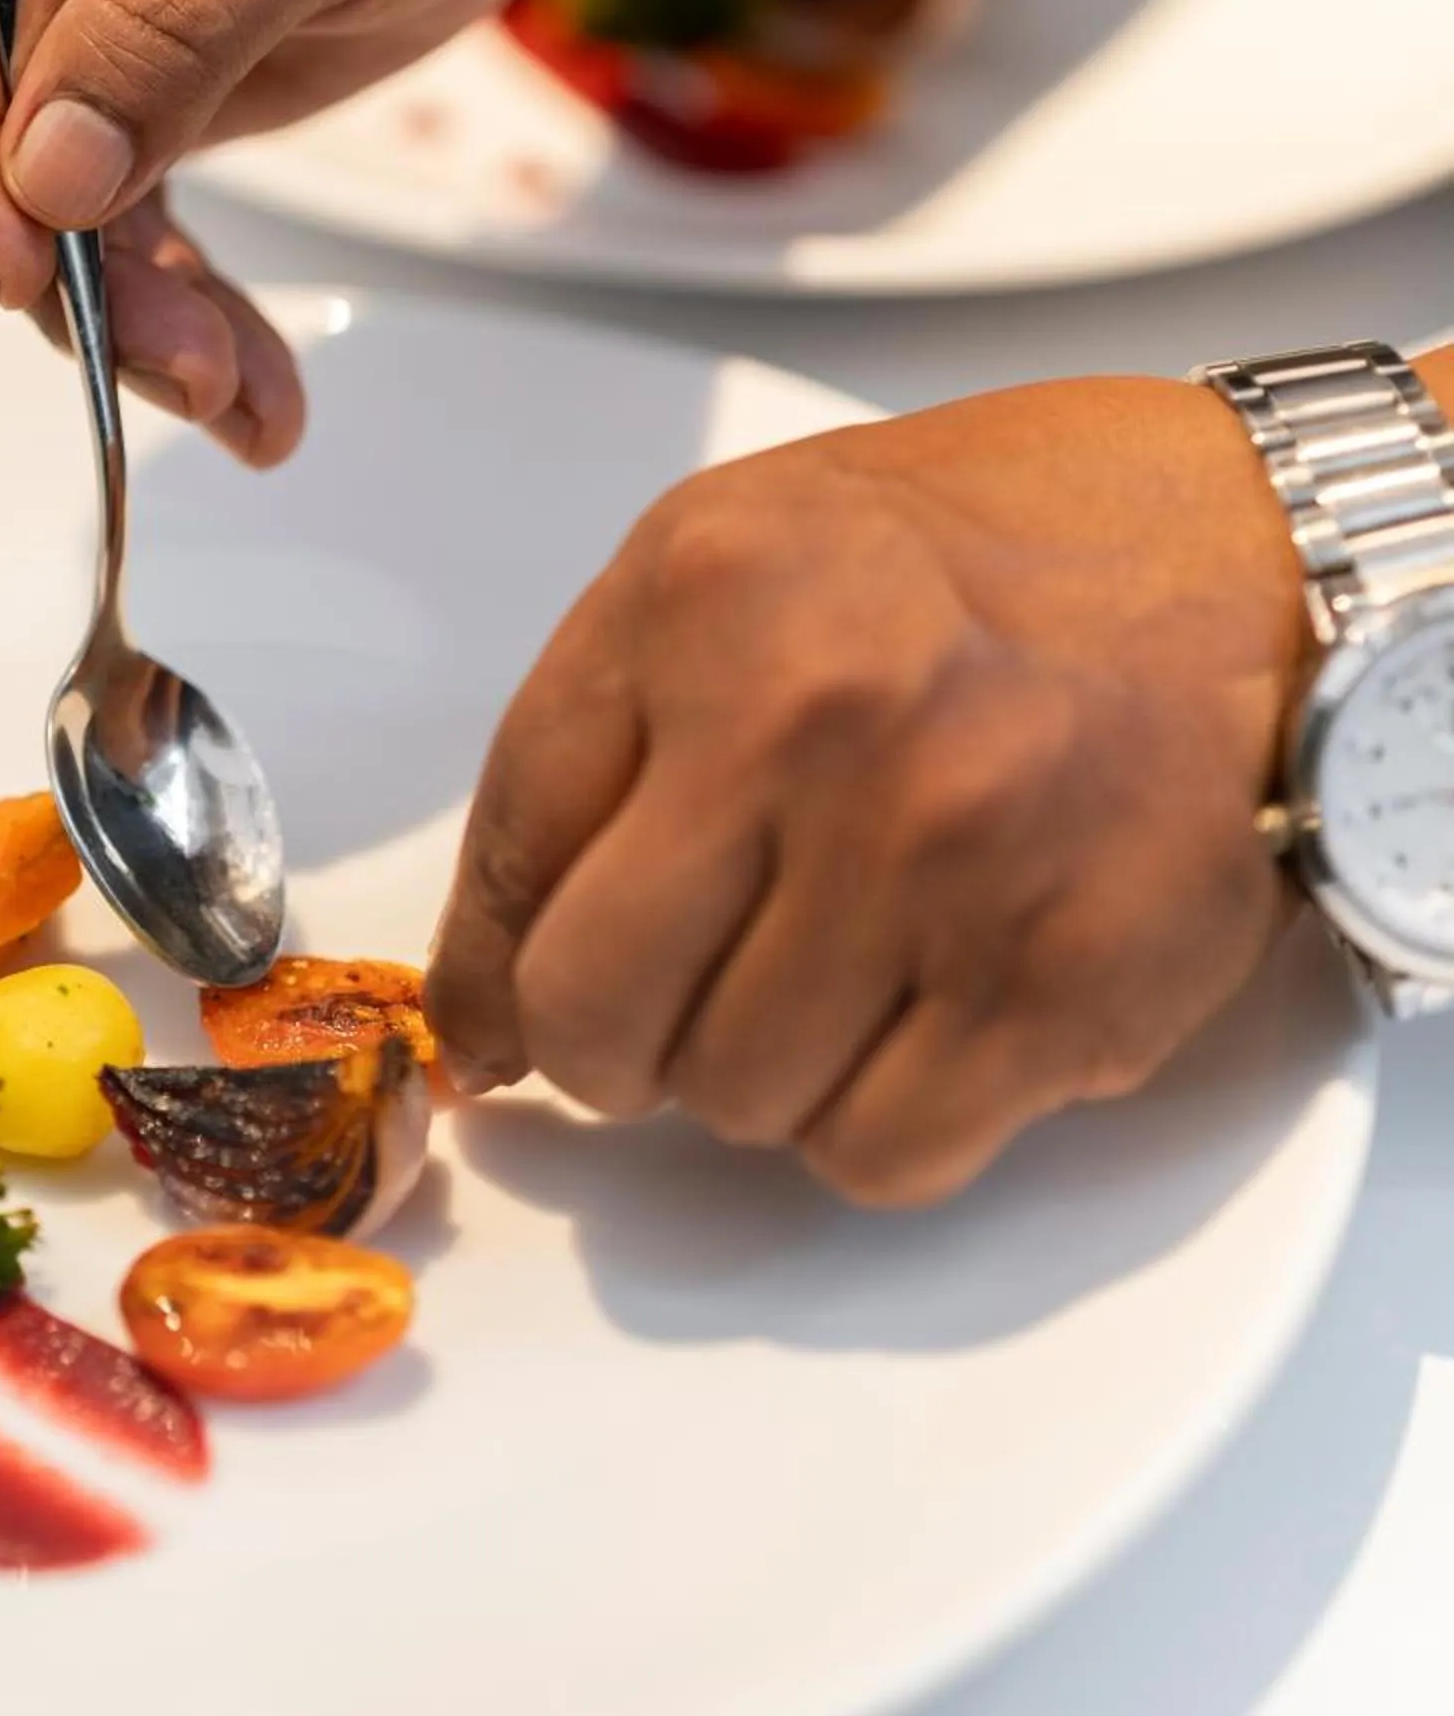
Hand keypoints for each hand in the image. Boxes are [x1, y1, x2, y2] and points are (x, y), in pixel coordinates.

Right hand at [0, 0, 569, 461]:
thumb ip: (176, 16)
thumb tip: (47, 169)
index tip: (19, 262)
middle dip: (69, 253)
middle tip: (179, 368)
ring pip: (52, 184)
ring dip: (134, 308)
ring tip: (239, 401)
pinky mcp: (134, 74)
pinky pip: (127, 207)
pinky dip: (182, 302)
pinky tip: (247, 392)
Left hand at [425, 375, 1308, 1204]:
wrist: (1228, 559)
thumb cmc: (961, 558)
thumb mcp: (724, 558)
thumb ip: (583, 748)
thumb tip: (485, 1005)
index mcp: (710, 599)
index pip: (508, 857)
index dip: (490, 971)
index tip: (501, 1020)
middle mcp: (823, 721)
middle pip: (597, 1015)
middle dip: (609, 1040)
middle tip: (671, 997)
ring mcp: (954, 860)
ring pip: (734, 1106)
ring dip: (758, 1068)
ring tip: (839, 957)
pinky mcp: (1068, 983)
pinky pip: (879, 1158)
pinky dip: (871, 1123)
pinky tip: (920, 1014)